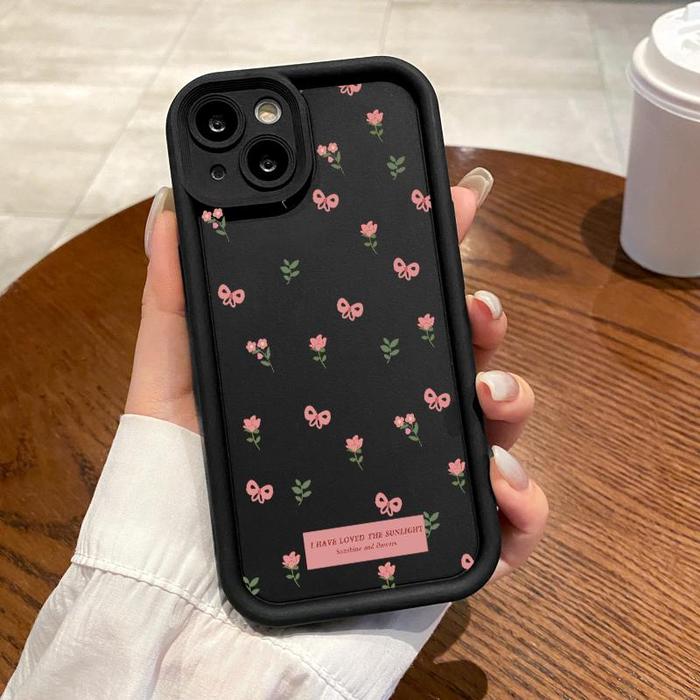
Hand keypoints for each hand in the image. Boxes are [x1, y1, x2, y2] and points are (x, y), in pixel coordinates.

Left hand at [126, 174, 546, 583]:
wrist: (196, 612)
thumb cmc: (181, 496)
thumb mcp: (170, 387)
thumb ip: (173, 304)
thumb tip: (172, 211)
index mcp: (338, 377)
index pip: (399, 305)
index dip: (437, 252)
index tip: (460, 201)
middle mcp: (386, 419)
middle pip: (460, 354)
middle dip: (486, 321)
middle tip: (478, 308)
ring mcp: (419, 478)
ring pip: (495, 426)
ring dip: (513, 398)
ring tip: (488, 396)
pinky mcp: (438, 542)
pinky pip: (505, 522)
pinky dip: (526, 500)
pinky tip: (504, 487)